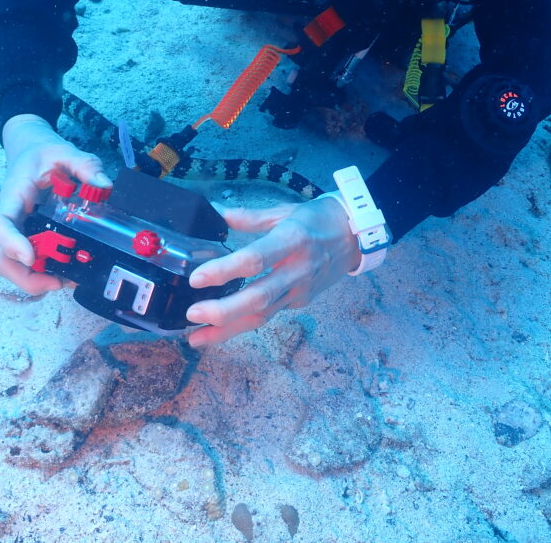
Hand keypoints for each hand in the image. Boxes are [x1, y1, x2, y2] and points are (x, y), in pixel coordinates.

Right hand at [0, 114, 112, 294]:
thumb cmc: (43, 151)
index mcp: (14, 196)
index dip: (10, 243)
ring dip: (37, 280)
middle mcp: (11, 218)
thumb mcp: (66, 151)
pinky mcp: (28, 236)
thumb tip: (104, 187)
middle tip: (59, 281)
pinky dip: (46, 273)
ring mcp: (18, 230)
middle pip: (2, 258)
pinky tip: (69, 271)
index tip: (32, 256)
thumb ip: (86, 165)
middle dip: (26, 277)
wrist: (30, 147)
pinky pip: (29, 263)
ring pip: (13, 266)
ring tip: (69, 279)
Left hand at [185, 197, 361, 346]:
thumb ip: (246, 216)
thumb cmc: (318, 220)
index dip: (225, 270)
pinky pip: (269, 315)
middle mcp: (297, 269)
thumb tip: (213, 212)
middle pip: (258, 298)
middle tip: (192, 314)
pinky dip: (242, 325)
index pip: (254, 259)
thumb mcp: (283, 211)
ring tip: (196, 338)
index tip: (196, 278)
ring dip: (228, 330)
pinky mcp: (301, 302)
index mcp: (292, 240)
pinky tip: (218, 331)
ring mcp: (300, 290)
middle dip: (224, 311)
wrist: (358, 237)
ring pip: (262, 316)